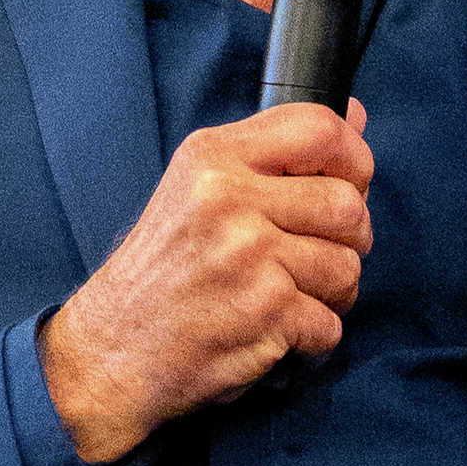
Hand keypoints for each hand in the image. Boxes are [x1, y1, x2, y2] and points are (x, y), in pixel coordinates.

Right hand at [37, 102, 374, 465]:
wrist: (112, 349)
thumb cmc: (164, 271)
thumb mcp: (199, 188)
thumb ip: (275, 154)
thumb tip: (353, 116)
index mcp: (213, 158)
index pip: (318, 128)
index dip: (354, 157)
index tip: (352, 182)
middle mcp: (228, 199)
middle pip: (348, 204)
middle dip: (349, 238)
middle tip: (318, 255)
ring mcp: (248, 256)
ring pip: (347, 266)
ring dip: (332, 292)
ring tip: (290, 295)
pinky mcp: (264, 312)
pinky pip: (331, 322)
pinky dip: (312, 336)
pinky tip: (274, 329)